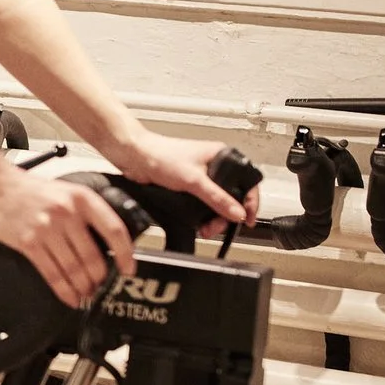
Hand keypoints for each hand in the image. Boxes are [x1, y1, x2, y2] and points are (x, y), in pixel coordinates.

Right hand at [0, 170, 134, 306]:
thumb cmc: (33, 191)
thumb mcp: (68, 192)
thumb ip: (87, 213)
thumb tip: (107, 246)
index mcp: (82, 199)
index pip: (114, 230)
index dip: (125, 254)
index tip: (128, 269)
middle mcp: (67, 213)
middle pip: (93, 257)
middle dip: (98, 278)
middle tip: (98, 286)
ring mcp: (47, 228)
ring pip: (73, 269)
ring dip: (83, 287)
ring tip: (85, 293)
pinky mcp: (29, 243)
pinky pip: (52, 273)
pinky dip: (64, 290)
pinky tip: (69, 296)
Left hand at [121, 131, 259, 237]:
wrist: (135, 157)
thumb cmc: (161, 155)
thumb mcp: (194, 180)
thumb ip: (217, 198)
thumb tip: (236, 212)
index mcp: (221, 156)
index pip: (246, 181)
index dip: (250, 201)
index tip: (247, 219)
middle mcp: (213, 164)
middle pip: (232, 195)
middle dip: (227, 214)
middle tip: (219, 226)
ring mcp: (201, 175)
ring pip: (216, 201)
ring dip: (214, 217)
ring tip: (207, 228)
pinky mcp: (188, 185)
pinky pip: (202, 203)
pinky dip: (203, 214)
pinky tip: (199, 223)